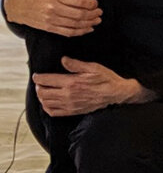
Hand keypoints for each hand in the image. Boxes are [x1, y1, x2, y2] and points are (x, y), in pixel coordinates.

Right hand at [4, 0, 100, 36]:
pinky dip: (80, 32)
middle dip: (93, 14)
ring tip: (97, 20)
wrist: (16, 5)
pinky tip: (88, 29)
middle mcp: (53, 9)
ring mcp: (51, 20)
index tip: (96, 3)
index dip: (91, 3)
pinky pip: (67, 32)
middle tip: (100, 12)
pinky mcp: (49, 28)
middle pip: (79, 14)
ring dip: (89, 23)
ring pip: (75, 25)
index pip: (78, 1)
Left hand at [33, 56, 149, 115]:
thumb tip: (63, 60)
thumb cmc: (106, 79)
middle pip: (42, 93)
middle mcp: (68, 95)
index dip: (38, 77)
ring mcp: (69, 105)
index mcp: (72, 82)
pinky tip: (50, 102)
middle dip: (38, 87)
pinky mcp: (72, 111)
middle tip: (40, 83)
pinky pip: (53, 112)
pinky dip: (47, 107)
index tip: (37, 75)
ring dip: (41, 97)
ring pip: (45, 103)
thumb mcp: (94, 67)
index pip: (46, 80)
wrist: (116, 94)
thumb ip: (76, 64)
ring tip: (44, 91)